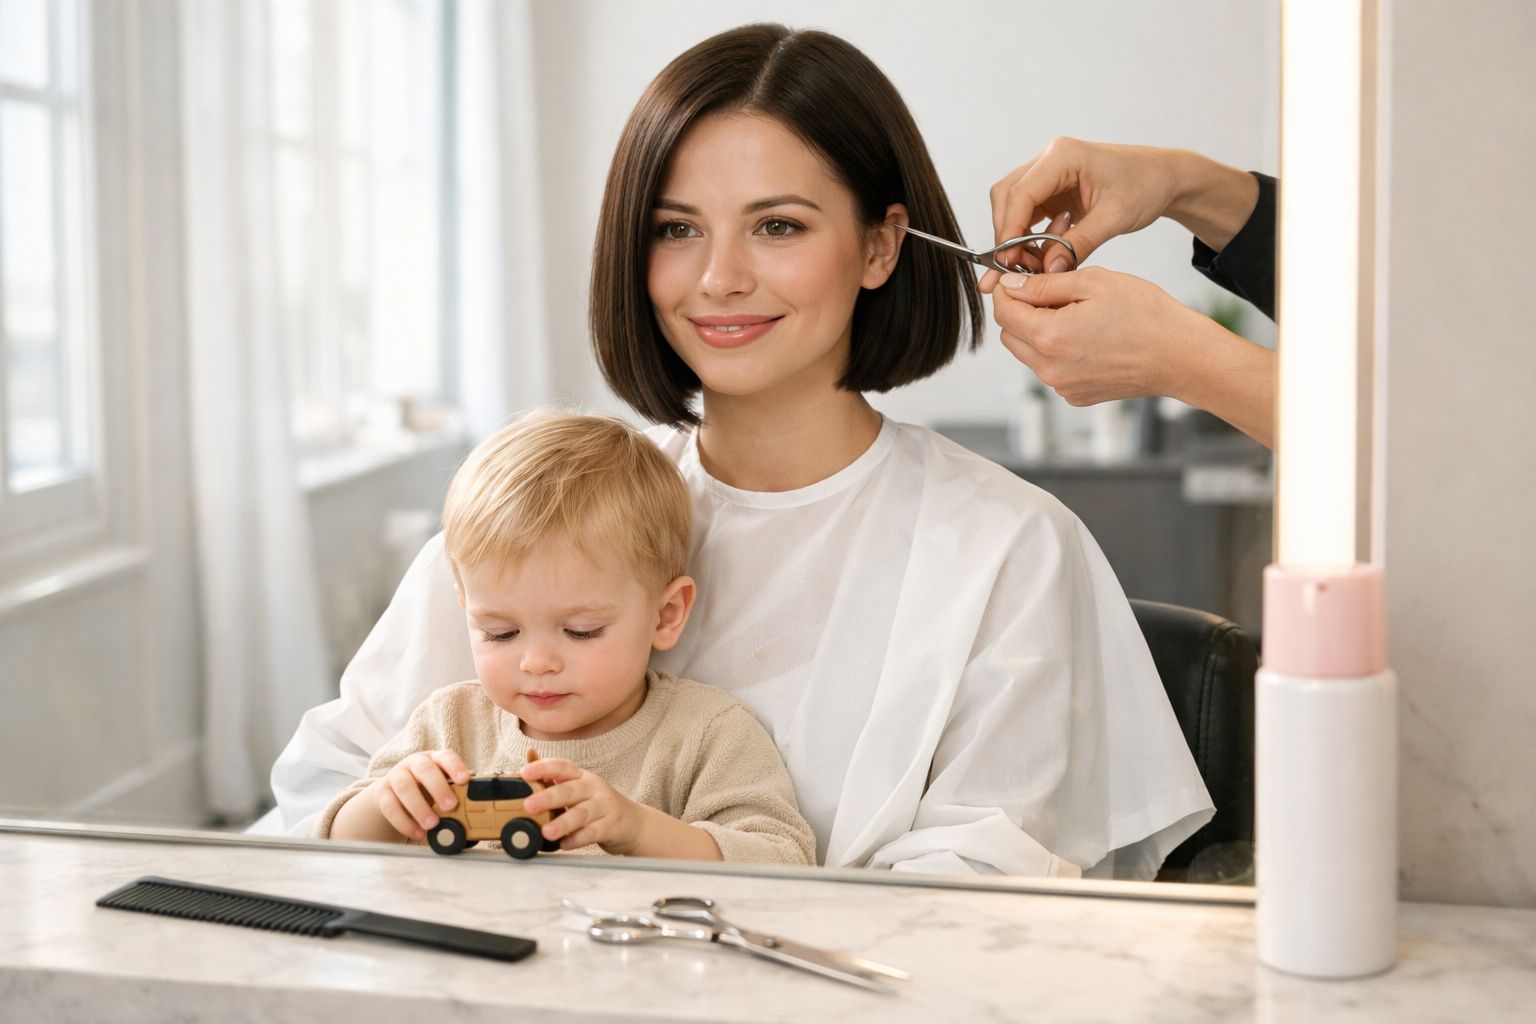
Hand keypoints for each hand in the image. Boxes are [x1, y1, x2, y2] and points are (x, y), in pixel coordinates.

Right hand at [371, 749, 468, 840]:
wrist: (392, 791)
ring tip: (432, 825)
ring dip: (419, 807)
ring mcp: (395, 776)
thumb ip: (455, 793)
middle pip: (424, 768)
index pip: (445, 756)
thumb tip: (474, 811)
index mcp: (433, 759)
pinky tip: (418, 833)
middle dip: (438, 787)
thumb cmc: (425, 788)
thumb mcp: (441, 785)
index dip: (455, 766)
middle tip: (450, 806)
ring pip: (404, 787)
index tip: (464, 780)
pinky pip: (389, 806)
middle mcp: (413, 764)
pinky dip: (404, 822)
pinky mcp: (382, 793)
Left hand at [520, 758, 645, 854]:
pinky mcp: (612, 826)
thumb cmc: (598, 804)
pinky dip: (578, 839)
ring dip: (563, 823)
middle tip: (528, 805)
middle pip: (569, 790)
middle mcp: (593, 788)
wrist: (634, 822)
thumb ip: (553, 775)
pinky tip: (565, 844)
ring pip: (582, 813)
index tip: (524, 773)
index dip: (542, 768)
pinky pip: (594, 832)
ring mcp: (604, 806)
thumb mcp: (578, 786)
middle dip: (548, 797)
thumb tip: (530, 753)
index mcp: (581, 776)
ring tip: (546, 832)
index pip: (562, 766)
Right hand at [982, 138, 1184, 291]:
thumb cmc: (1145, 186)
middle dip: (1006, 233)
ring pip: (1011, 205)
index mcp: (1062, 157)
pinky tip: (1041, 255)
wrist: (1163, 178)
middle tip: (1014, 267)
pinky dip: (1027, 236)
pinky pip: (1026, 214)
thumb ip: (1080, 243)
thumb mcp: (1115, 218)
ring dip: (1014, 236)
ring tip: (1030, 264)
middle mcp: (1049, 160)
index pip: (1020, 193)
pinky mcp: (1050, 191)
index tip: (1008, 261)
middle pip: (1006, 196)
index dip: (1009, 229)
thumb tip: (1049, 271)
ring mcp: (1047, 174)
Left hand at [991, 266, 1202, 405]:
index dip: (1007, 291)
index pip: (1004, 312)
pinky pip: (1051, 369)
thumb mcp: (1093, 283)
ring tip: (1077, 316)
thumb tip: (1012, 285)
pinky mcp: (1076, 396)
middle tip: (1054, 294)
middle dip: (1022, 312)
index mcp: (1050, 337)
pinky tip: (1088, 338)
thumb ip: (1045, 284)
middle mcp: (1050, 368)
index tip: (1019, 279)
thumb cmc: (1147, 316)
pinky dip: (1058, 352)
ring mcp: (1062, 386)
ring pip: (1029, 354)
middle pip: (1011, 335)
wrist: (1181, 356)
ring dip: (1039, 333)